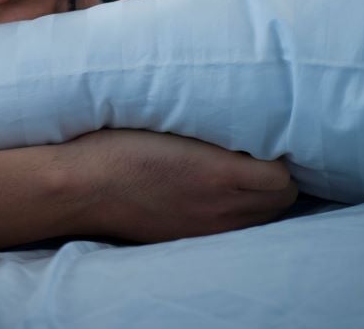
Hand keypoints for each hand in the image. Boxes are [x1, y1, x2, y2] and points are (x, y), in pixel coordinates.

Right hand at [57, 129, 297, 242]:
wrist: (82, 186)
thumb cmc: (118, 145)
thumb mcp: (168, 125)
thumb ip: (210, 128)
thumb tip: (241, 126)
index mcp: (218, 174)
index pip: (280, 175)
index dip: (277, 154)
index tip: (262, 137)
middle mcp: (220, 207)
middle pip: (280, 201)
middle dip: (276, 178)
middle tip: (257, 154)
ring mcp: (206, 228)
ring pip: (262, 219)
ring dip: (260, 198)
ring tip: (240, 176)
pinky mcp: (188, 238)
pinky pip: (234, 231)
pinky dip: (238, 214)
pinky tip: (217, 196)